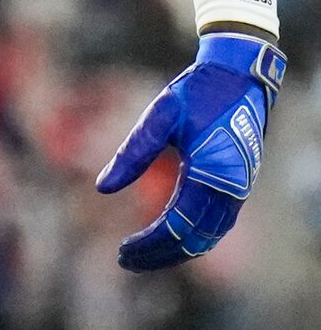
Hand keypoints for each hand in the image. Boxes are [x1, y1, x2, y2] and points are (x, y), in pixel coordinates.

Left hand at [96, 32, 284, 269]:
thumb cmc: (196, 93)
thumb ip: (133, 152)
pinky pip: (216, 226)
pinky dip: (194, 238)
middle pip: (192, 241)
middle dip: (159, 255)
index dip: (147, 243)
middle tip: (126, 261)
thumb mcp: (160, 115)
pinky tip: (172, 237)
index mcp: (209, 174)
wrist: (238, 78)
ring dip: (177, 251)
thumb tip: (101, 188)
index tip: (121, 251)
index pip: (175, 226)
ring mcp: (238, 191)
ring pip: (207, 238)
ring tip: (144, 254)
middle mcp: (228, 190)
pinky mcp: (238, 187)